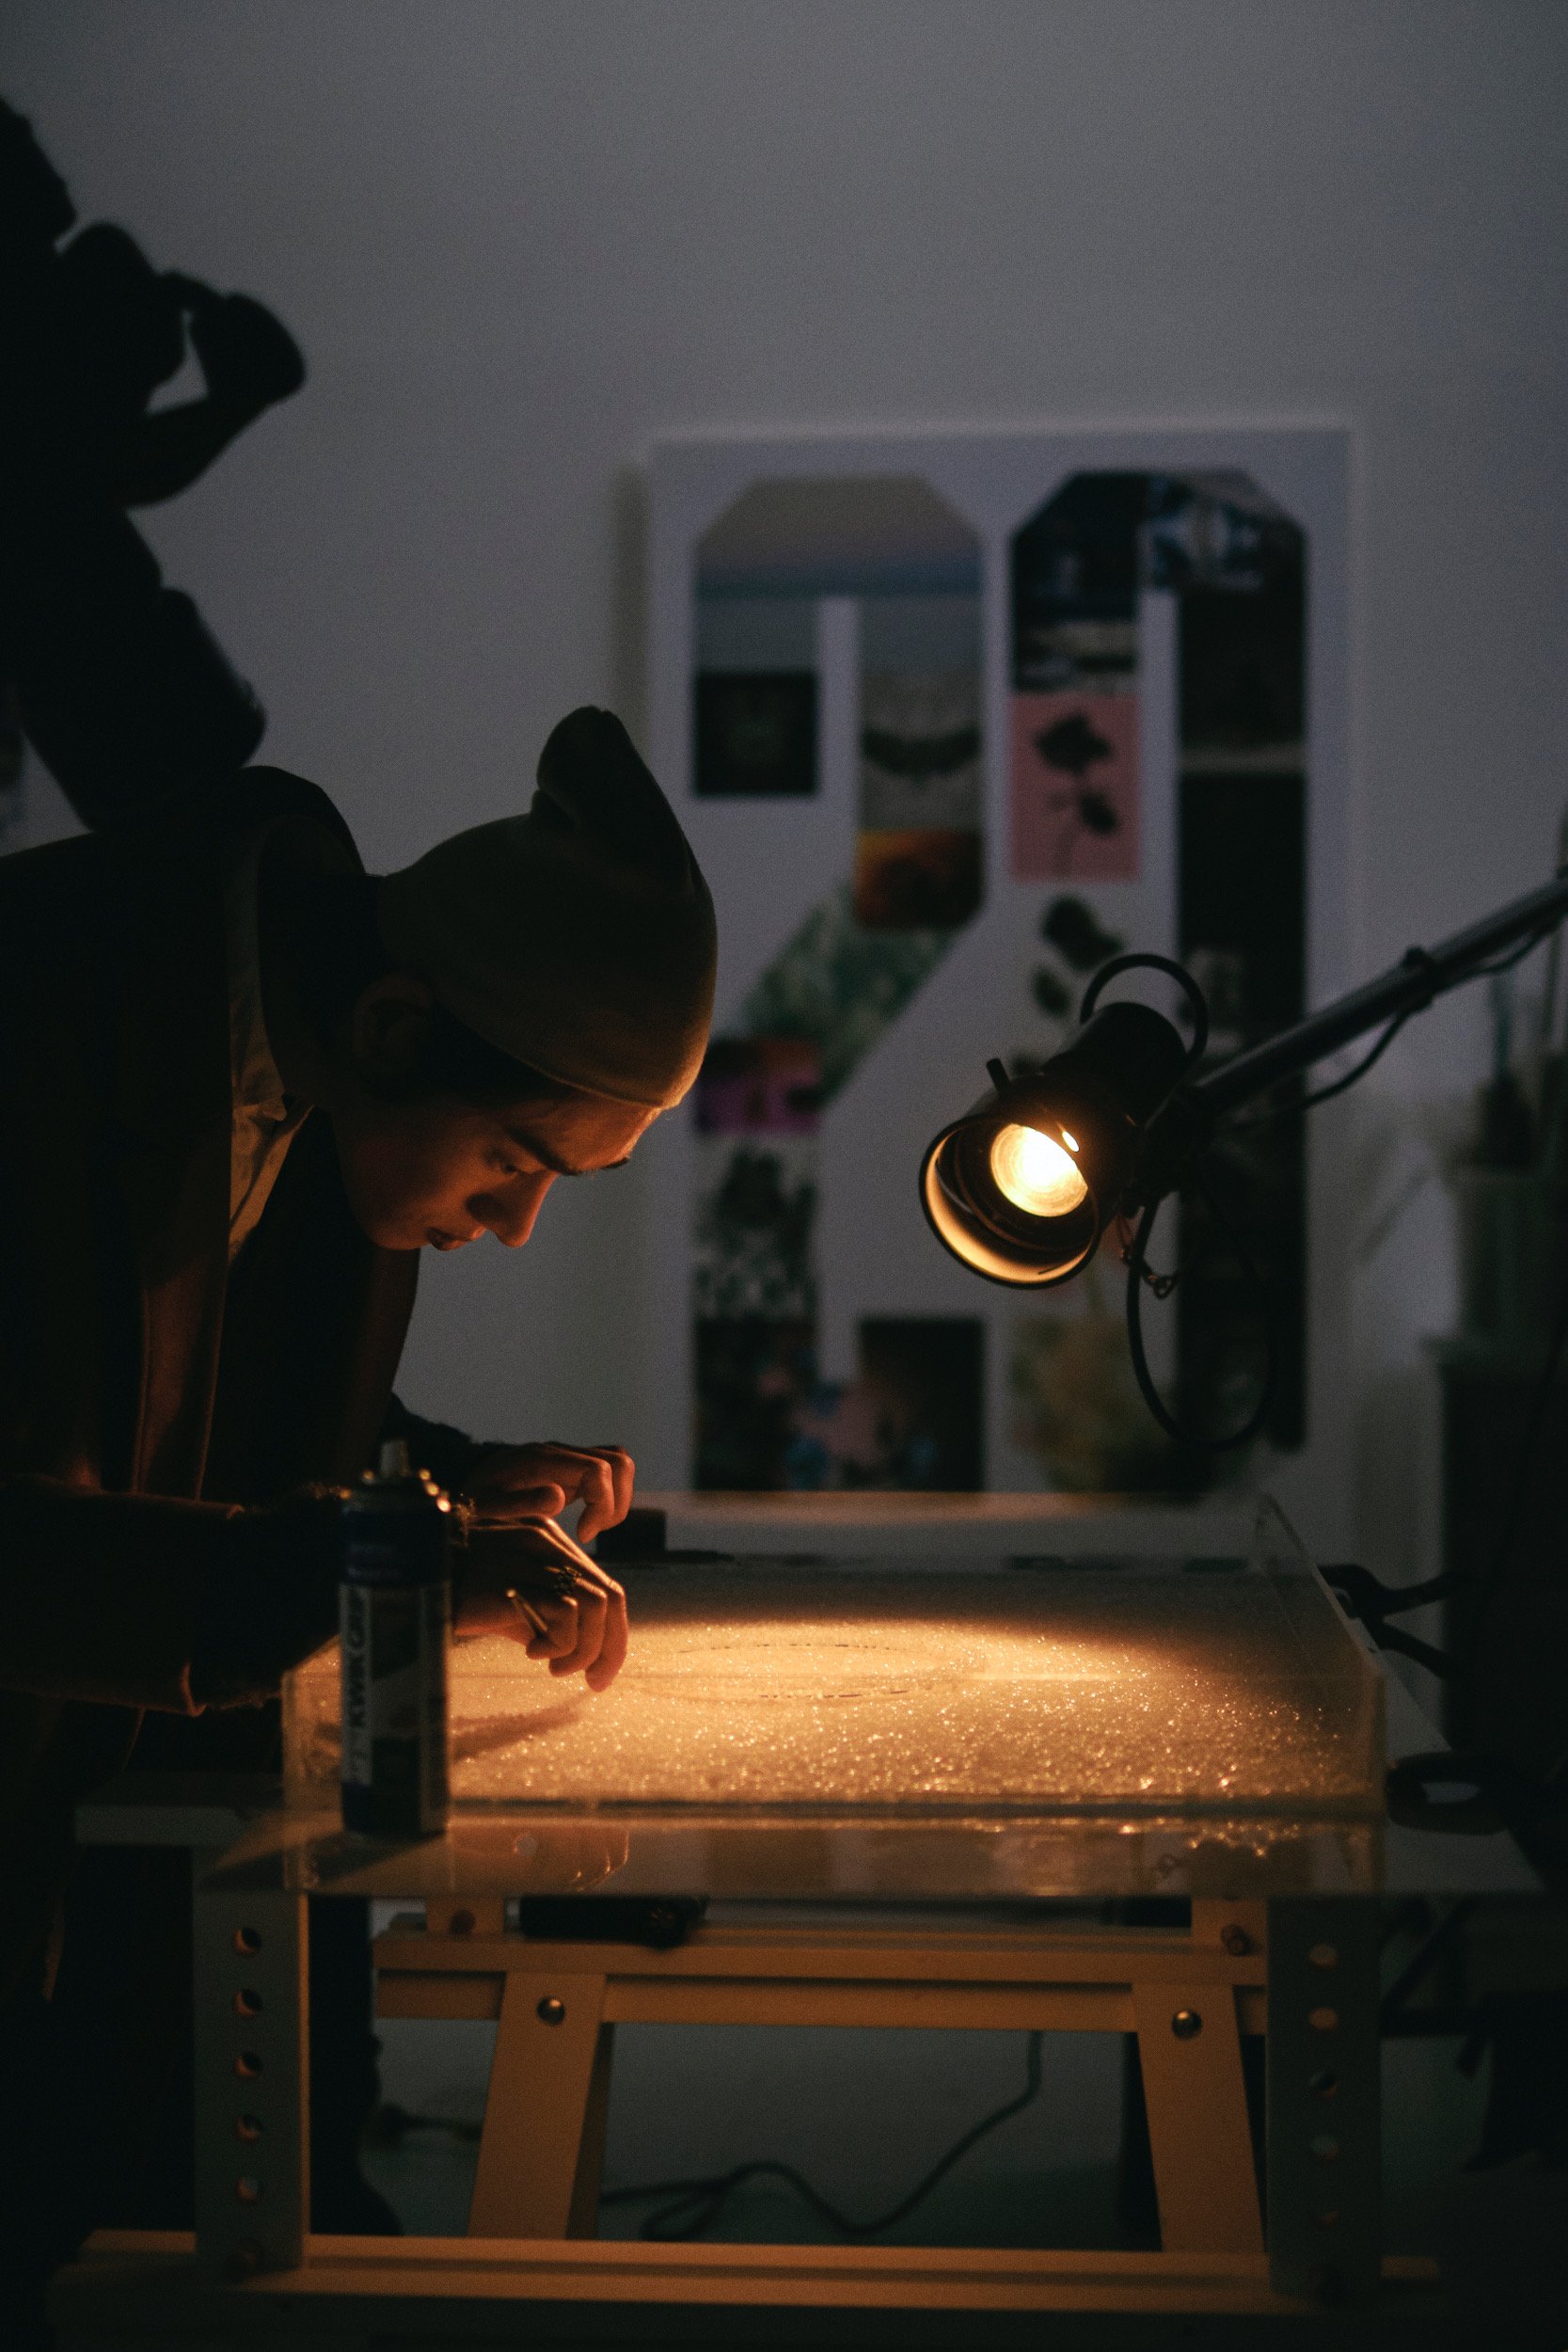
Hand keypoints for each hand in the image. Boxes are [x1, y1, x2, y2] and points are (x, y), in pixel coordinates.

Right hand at [454, 1519, 628, 1692]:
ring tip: (554, 1667)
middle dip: (609, 1647)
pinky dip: (558, 1643)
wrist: (414, 1579)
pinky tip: (531, 1654)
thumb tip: (578, 1652)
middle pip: (609, 1596)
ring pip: (593, 1606)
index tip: (601, 1671)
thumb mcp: (509, 1602)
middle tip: (594, 1681)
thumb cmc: (459, 1593)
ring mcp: (533, 1557)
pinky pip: (563, 1613)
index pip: (604, 1587)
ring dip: (582, 1648)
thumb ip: (546, 1616)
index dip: (613, 1633)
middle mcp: (548, 1543)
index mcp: (551, 1542)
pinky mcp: (515, 1578)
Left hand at [463, 1442, 633, 1543]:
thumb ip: (518, 1504)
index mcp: (541, 1460)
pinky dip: (610, 1496)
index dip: (602, 1505)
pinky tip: (587, 1520)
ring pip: (619, 1463)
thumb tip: (559, 1498)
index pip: (598, 1471)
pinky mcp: (571, 1467)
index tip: (583, 1535)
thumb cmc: (470, 1502)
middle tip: (589, 1532)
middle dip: (615, 1503)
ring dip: (617, 1498)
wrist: (463, 1487)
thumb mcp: (483, 1508)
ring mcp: (568, 1457)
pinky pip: (609, 1471)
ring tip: (592, 1527)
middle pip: (618, 1462)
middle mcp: (560, 1452)